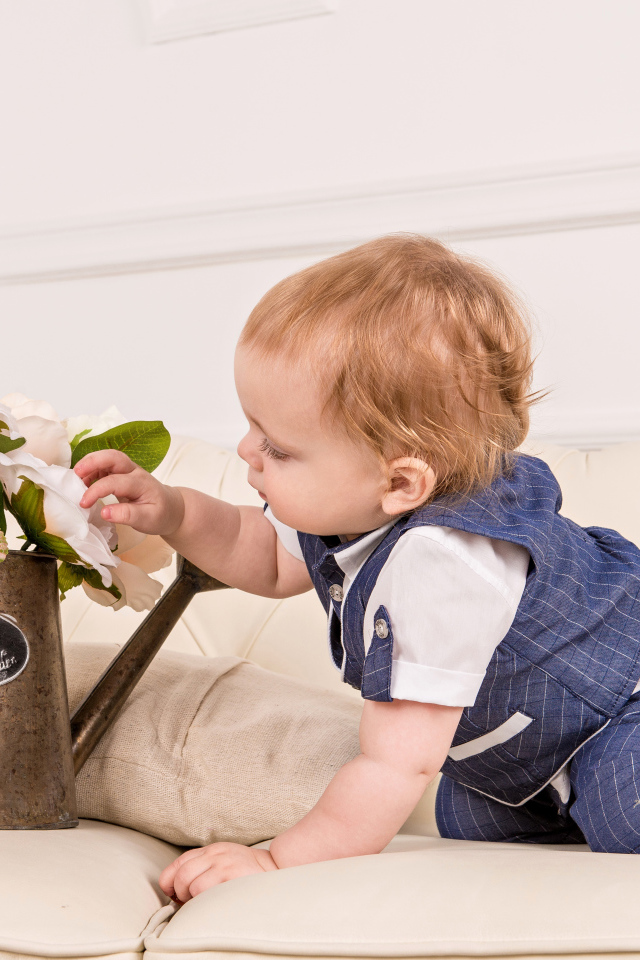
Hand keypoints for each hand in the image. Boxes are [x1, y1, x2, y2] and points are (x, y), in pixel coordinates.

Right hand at [74, 449, 184, 536]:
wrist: (171, 508)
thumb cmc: (160, 514)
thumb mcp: (148, 520)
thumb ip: (127, 516)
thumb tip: (104, 512)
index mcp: (141, 483)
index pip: (115, 482)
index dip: (96, 491)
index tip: (83, 504)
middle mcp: (134, 471)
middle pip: (113, 456)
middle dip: (93, 461)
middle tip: (75, 474)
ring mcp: (128, 469)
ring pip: (108, 457)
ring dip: (90, 463)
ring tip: (75, 479)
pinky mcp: (122, 472)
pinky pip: (105, 464)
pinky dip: (92, 468)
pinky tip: (83, 481)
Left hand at [159, 842, 277, 902]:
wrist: (275, 868)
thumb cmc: (245, 873)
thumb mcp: (222, 861)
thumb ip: (202, 869)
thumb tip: (176, 894)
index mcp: (210, 850)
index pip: (178, 863)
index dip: (169, 882)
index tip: (174, 895)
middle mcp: (214, 853)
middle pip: (181, 874)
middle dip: (180, 893)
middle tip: (191, 902)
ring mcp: (223, 863)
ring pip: (190, 883)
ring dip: (192, 899)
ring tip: (204, 903)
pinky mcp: (231, 875)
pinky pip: (204, 891)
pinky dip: (203, 901)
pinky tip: (213, 903)